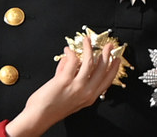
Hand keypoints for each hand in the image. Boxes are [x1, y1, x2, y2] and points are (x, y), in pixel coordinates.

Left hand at [3, 37, 122, 136]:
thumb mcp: (70, 96)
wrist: (40, 116)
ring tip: (87, 40)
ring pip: (89, 62)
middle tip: (108, 46)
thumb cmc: (52, 108)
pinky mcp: (65, 80)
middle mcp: (86, 92)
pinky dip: (71, 52)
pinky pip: (73, 61)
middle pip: (102, 70)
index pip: (107, 81)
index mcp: (90, 97)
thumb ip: (73, 78)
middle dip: (106, 55)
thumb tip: (71, 61)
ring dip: (89, 48)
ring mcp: (76, 86)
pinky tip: (68, 49)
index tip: (116, 59)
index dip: (113, 68)